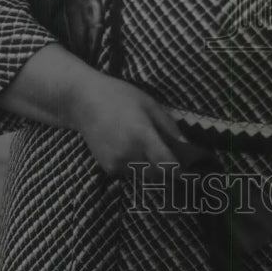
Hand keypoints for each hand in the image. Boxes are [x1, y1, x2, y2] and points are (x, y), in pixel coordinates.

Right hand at [68, 68, 185, 178]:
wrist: (83, 102)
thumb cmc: (119, 96)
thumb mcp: (149, 104)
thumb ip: (168, 126)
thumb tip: (185, 144)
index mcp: (142, 135)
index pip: (167, 164)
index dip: (180, 169)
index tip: (188, 168)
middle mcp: (129, 153)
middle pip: (158, 173)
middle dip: (166, 167)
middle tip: (168, 153)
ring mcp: (117, 162)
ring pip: (144, 174)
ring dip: (151, 166)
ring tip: (146, 146)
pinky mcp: (108, 167)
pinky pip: (130, 172)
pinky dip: (135, 165)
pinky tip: (129, 147)